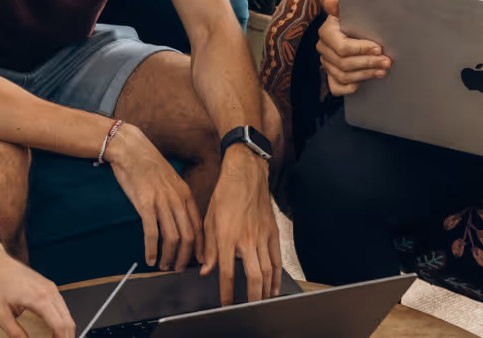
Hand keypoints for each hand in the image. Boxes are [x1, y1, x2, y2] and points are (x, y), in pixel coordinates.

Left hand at [0, 241, 74, 337]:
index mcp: (39, 298)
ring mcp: (50, 286)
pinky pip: (62, 304)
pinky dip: (62, 318)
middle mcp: (49, 290)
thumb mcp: (0, 314)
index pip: (60, 325)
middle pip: (68, 320)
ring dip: (65, 328)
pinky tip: (54, 327)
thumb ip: (15, 333)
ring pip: (67, 312)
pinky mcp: (47, 284)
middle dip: (66, 336)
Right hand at [106, 124, 202, 271]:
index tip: (198, 260)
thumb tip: (178, 218)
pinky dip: (152, 249)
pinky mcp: (145, 204)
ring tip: (163, 266)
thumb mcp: (170, 179)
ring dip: (169, 257)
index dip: (200, 247)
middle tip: (178, 268)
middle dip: (184, 257)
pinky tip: (149, 258)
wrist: (130, 148)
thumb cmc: (147, 163)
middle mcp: (177, 199)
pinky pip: (152, 233)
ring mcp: (162, 202)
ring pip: (172, 238)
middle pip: (188, 236)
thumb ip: (176, 198)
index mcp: (185, 193)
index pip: (198, 226)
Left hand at [201, 145, 280, 305]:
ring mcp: (262, 235)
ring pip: (268, 271)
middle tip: (250, 309)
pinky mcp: (273, 232)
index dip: (227, 292)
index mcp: (227, 235)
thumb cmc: (225, 193)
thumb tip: (206, 269)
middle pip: (253, 276)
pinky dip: (277, 276)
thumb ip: (208, 246)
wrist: (245, 173)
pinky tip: (274, 286)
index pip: (226, 271)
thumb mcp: (209, 218)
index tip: (226, 304)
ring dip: (266, 290)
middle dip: (252, 297)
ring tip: (262, 302)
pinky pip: (277, 259)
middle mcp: (246, 238)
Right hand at [318, 0, 390, 95]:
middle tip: (386, 62)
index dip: (361, 50)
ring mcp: (326, 63)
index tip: (379, 48)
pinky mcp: (331, 74)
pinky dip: (350, 87)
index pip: (342, 47)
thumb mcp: (349, 10)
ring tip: (382, 71)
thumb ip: (341, 7)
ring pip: (343, 75)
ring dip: (364, 75)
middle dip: (368, 63)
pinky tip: (364, 82)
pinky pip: (336, 87)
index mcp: (326, 32)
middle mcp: (323, 48)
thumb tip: (331, 0)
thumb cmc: (352, 18)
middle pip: (344, 63)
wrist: (348, 26)